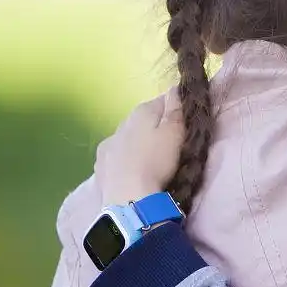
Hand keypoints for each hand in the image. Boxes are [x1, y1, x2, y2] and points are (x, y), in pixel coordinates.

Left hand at [96, 91, 184, 205]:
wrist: (129, 198)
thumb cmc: (157, 163)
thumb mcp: (175, 134)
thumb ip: (175, 110)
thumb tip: (174, 88)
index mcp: (141, 112)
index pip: (162, 100)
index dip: (176, 108)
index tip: (185, 120)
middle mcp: (121, 124)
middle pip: (142, 118)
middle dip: (155, 125)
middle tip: (170, 143)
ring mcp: (108, 144)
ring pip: (127, 136)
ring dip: (138, 142)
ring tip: (150, 158)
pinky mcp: (100, 164)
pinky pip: (115, 154)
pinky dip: (124, 157)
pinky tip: (131, 169)